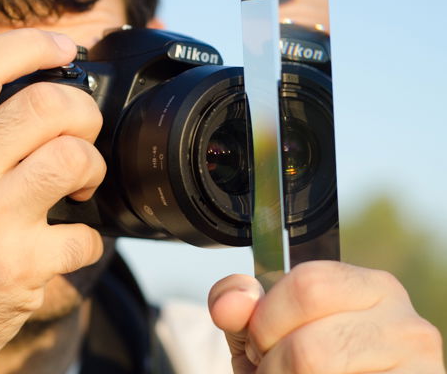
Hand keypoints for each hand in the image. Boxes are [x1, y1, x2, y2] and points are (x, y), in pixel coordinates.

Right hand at [0, 29, 105, 372]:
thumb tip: (24, 82)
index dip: (32, 44)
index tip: (65, 47)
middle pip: (48, 105)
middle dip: (85, 113)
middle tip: (83, 134)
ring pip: (75, 158)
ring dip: (94, 169)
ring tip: (82, 185)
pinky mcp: (18, 265)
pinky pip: (86, 233)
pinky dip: (90, 238)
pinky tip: (69, 244)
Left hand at [209, 261, 444, 372]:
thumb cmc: (304, 369)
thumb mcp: (266, 333)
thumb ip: (240, 308)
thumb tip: (231, 302)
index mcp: (372, 288)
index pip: (307, 285)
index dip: (267, 321)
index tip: (259, 345)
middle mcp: (405, 324)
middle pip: (310, 346)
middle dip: (273, 367)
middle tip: (271, 373)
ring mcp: (420, 367)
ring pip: (320, 373)